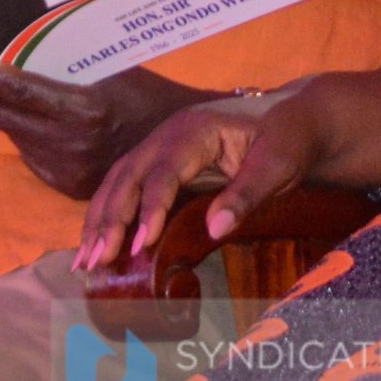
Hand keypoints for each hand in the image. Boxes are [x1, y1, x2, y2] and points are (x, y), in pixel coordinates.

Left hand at [0, 54, 207, 198]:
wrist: (182, 146)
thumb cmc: (148, 96)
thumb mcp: (113, 67)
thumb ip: (70, 58)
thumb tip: (29, 35)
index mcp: (82, 109)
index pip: (15, 90)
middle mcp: (70, 144)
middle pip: (2, 116)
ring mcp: (68, 171)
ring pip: (13, 138)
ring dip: (6, 115)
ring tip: (12, 95)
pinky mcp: (69, 188)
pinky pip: (31, 157)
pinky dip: (27, 137)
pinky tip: (40, 124)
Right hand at [76, 94, 313, 272]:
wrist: (294, 119)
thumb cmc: (288, 140)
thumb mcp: (279, 165)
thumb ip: (247, 194)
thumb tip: (215, 229)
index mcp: (195, 130)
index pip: (163, 172)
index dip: (149, 209)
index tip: (139, 245)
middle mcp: (168, 135)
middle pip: (128, 175)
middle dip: (109, 219)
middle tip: (96, 260)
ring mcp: (160, 146)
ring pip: (118, 180)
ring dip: (99, 219)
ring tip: (86, 260)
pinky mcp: (160, 162)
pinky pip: (125, 186)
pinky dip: (108, 214)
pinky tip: (98, 242)